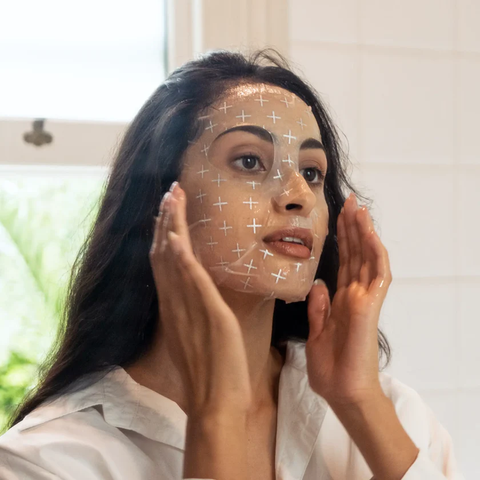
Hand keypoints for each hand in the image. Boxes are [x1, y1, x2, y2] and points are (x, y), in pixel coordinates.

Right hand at [149, 182, 252, 417]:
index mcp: (174, 307)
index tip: (167, 212)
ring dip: (173, 225)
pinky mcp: (209, 313)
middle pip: (164, 253)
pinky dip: (182, 255)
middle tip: (170, 191)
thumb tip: (199, 296)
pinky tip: (178, 235)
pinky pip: (191, 279)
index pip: (164, 263)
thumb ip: (194, 312)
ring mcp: (189, 307)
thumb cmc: (210, 372)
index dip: (164, 234)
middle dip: (167, 220)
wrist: (215, 403)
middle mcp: (175, 302)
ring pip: (174, 258)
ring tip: (173, 197)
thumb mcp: (197, 335)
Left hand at [305, 193, 391, 405]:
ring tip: (359, 209)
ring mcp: (364, 300)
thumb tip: (318, 284)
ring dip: (364, 233)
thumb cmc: (331, 368)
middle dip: (352, 227)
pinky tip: (369, 235)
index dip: (341, 240)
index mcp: (341, 301)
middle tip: (349, 202)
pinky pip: (377, 275)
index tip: (337, 216)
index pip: (343, 263)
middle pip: (355, 255)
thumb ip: (319, 307)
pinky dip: (375, 254)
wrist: (341, 392)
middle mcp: (354, 296)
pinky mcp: (370, 306)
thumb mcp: (317, 332)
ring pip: (368, 259)